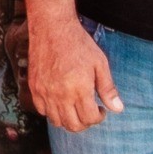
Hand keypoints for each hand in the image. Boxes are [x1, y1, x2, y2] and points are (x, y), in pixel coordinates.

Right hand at [26, 12, 121, 132]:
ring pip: (56, 121)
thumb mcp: (99, 63)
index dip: (99, 118)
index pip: (89, 119)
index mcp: (79, 89)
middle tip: (89, 112)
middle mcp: (60, 94)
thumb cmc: (78, 43)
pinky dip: (52, 112)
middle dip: (85, 123)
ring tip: (75, 107)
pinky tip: (60, 101)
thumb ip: (108, 88)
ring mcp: (45, 92)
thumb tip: (118, 109)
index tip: (101, 110)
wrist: (52, 28)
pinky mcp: (34, 88)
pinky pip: (42, 111)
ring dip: (68, 120)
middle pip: (73, 126)